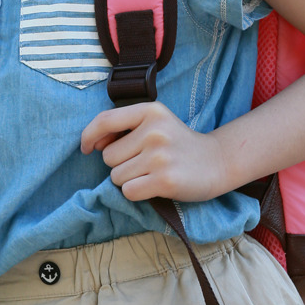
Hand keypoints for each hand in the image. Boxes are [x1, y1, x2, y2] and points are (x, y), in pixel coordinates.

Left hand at [80, 102, 229, 202]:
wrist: (217, 162)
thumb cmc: (177, 144)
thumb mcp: (155, 123)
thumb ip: (123, 128)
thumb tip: (91, 144)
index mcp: (151, 111)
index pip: (104, 120)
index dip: (88, 136)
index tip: (87, 148)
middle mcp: (155, 131)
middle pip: (108, 156)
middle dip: (120, 164)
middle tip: (145, 162)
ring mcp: (160, 156)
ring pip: (116, 176)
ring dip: (129, 180)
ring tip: (152, 173)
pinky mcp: (165, 180)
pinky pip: (128, 191)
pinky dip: (137, 193)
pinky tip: (155, 186)